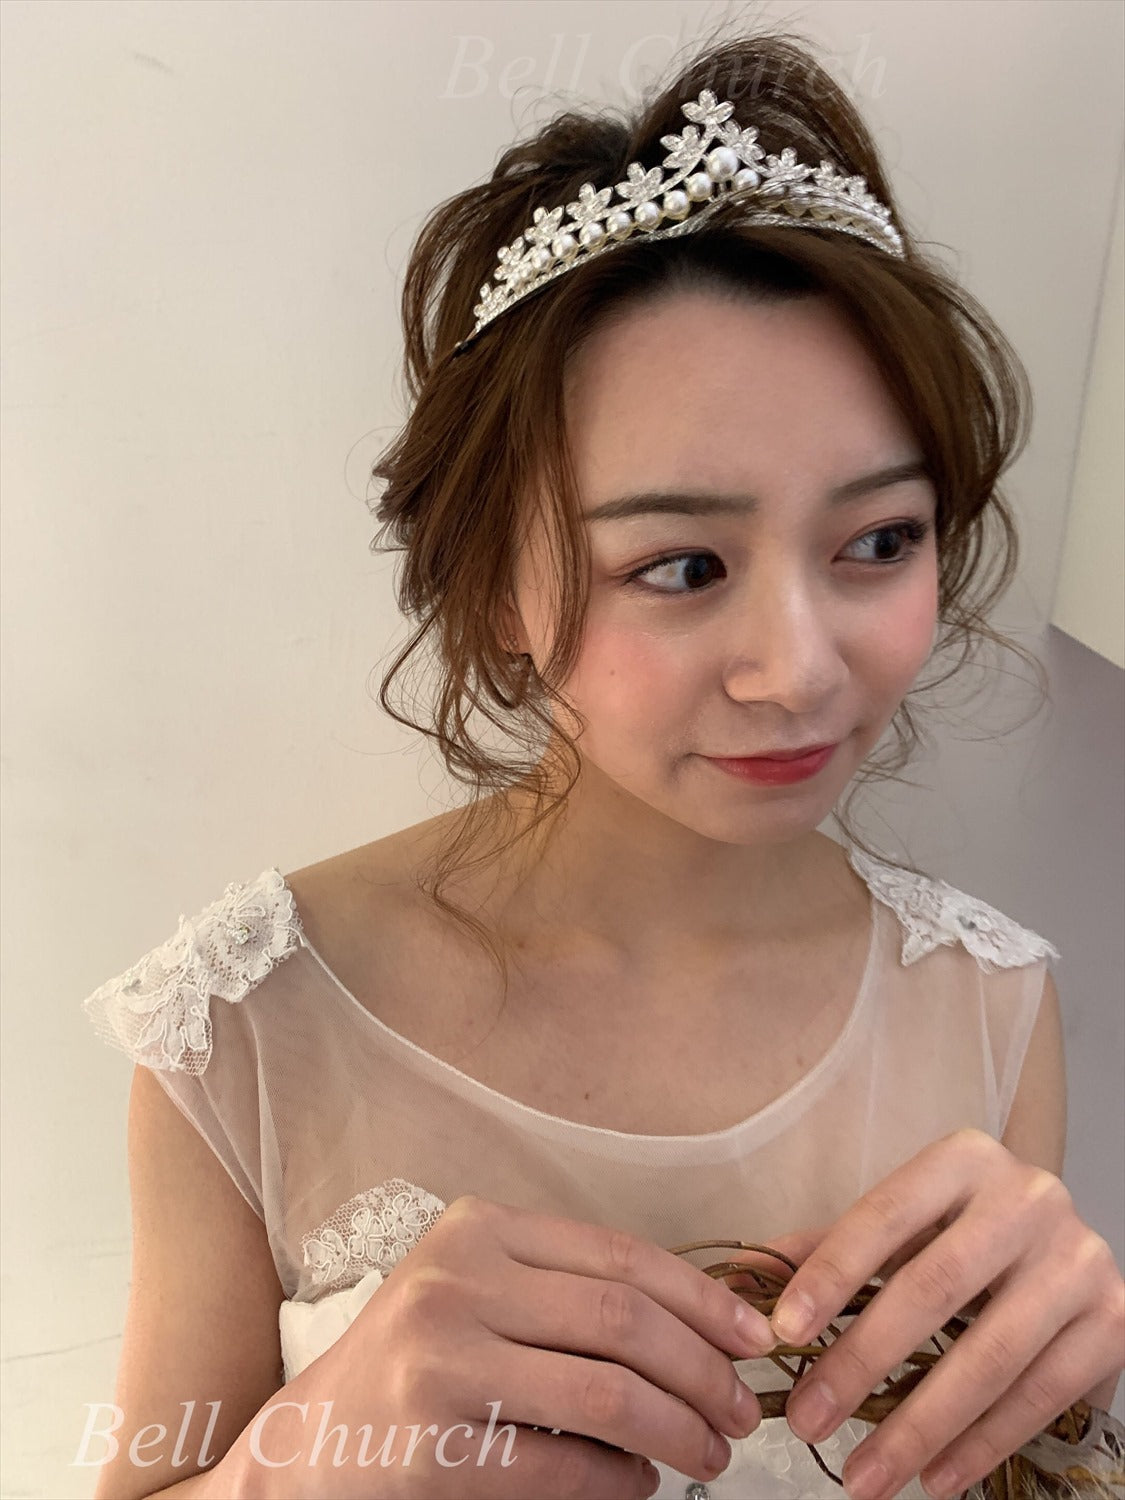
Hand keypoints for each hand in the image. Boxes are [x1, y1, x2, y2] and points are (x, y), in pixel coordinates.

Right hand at [249, 1194, 777, 1498]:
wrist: (313, 1444)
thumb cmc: (419, 1361)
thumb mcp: (480, 1292)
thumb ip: (566, 1291)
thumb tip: (706, 1327)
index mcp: (479, 1229)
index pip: (620, 1255)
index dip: (704, 1297)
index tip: (756, 1337)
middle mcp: (458, 1281)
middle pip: (623, 1320)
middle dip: (703, 1370)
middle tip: (740, 1412)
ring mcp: (442, 1359)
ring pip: (607, 1392)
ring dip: (679, 1430)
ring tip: (708, 1455)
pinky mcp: (435, 1445)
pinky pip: (564, 1465)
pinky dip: (621, 1481)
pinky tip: (639, 1484)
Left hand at [759, 1129, 1124, 1499]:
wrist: (1067, 1251)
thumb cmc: (967, 1236)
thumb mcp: (906, 1227)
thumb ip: (830, 1249)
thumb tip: (745, 1275)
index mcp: (964, 1160)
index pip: (884, 1216)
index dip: (830, 1275)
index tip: (783, 1333)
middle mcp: (1028, 1199)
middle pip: (933, 1289)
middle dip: (862, 1363)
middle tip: (809, 1419)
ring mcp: (1077, 1261)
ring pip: (988, 1355)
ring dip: (917, 1425)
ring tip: (862, 1475)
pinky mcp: (1114, 1321)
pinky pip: (1039, 1395)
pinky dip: (981, 1444)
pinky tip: (935, 1476)